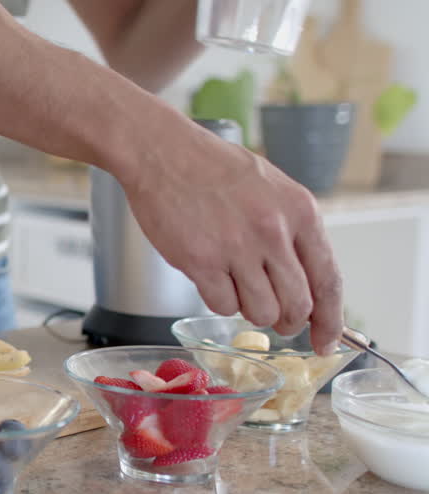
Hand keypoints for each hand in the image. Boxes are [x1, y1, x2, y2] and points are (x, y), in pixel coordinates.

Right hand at [121, 130, 342, 354]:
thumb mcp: (272, 189)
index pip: (328, 281)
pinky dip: (219, 299)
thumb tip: (304, 281)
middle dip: (288, 322)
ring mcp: (236, 248)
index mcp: (299, 212)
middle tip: (276, 320)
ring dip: (250, 310)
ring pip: (260, 312)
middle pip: (297, 305)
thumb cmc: (212, 167)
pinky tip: (211, 277)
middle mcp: (273, 232)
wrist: (163, 152)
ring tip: (236, 286)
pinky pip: (221, 304)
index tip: (326, 341)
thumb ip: (292, 231)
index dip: (331, 320)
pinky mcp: (200, 260)